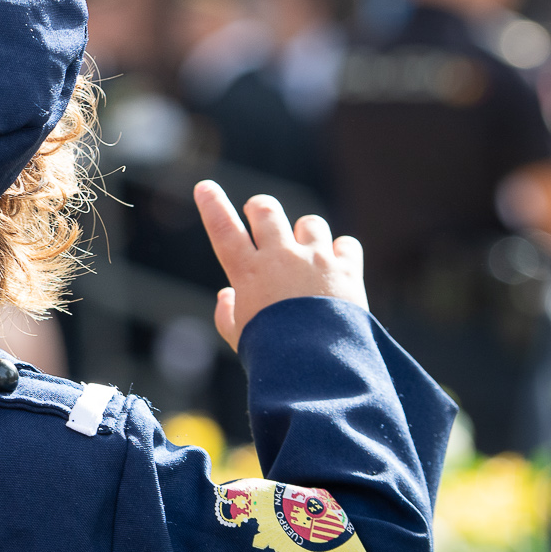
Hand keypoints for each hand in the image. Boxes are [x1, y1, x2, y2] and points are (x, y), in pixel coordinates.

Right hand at [194, 181, 366, 351]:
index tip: (204, 186)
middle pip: (266, 211)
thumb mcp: (238, 337)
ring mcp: (316, 260)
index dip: (212, 205)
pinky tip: (337, 266)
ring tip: (305, 253)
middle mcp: (281, 257)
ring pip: (310, 223)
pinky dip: (341, 252)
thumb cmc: (271, 352)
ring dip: (305, 233)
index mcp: (248, 273)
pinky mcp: (346, 270)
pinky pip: (346, 244)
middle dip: (260, 208)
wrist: (317, 364)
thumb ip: (227, 313)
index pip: (223, 230)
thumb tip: (226, 294)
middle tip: (258, 214)